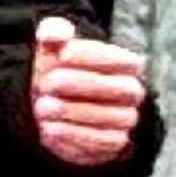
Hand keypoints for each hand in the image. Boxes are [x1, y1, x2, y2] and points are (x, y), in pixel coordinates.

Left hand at [32, 16, 149, 168]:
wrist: (56, 111)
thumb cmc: (59, 73)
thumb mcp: (54, 51)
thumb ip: (54, 34)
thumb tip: (53, 33)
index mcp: (126, 66)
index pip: (124, 60)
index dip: (95, 55)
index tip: (63, 53)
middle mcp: (132, 92)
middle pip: (121, 89)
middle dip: (81, 84)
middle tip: (47, 83)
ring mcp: (127, 118)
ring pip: (114, 117)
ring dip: (74, 112)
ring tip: (43, 107)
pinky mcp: (115, 143)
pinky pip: (103, 142)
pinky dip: (75, 136)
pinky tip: (48, 129)